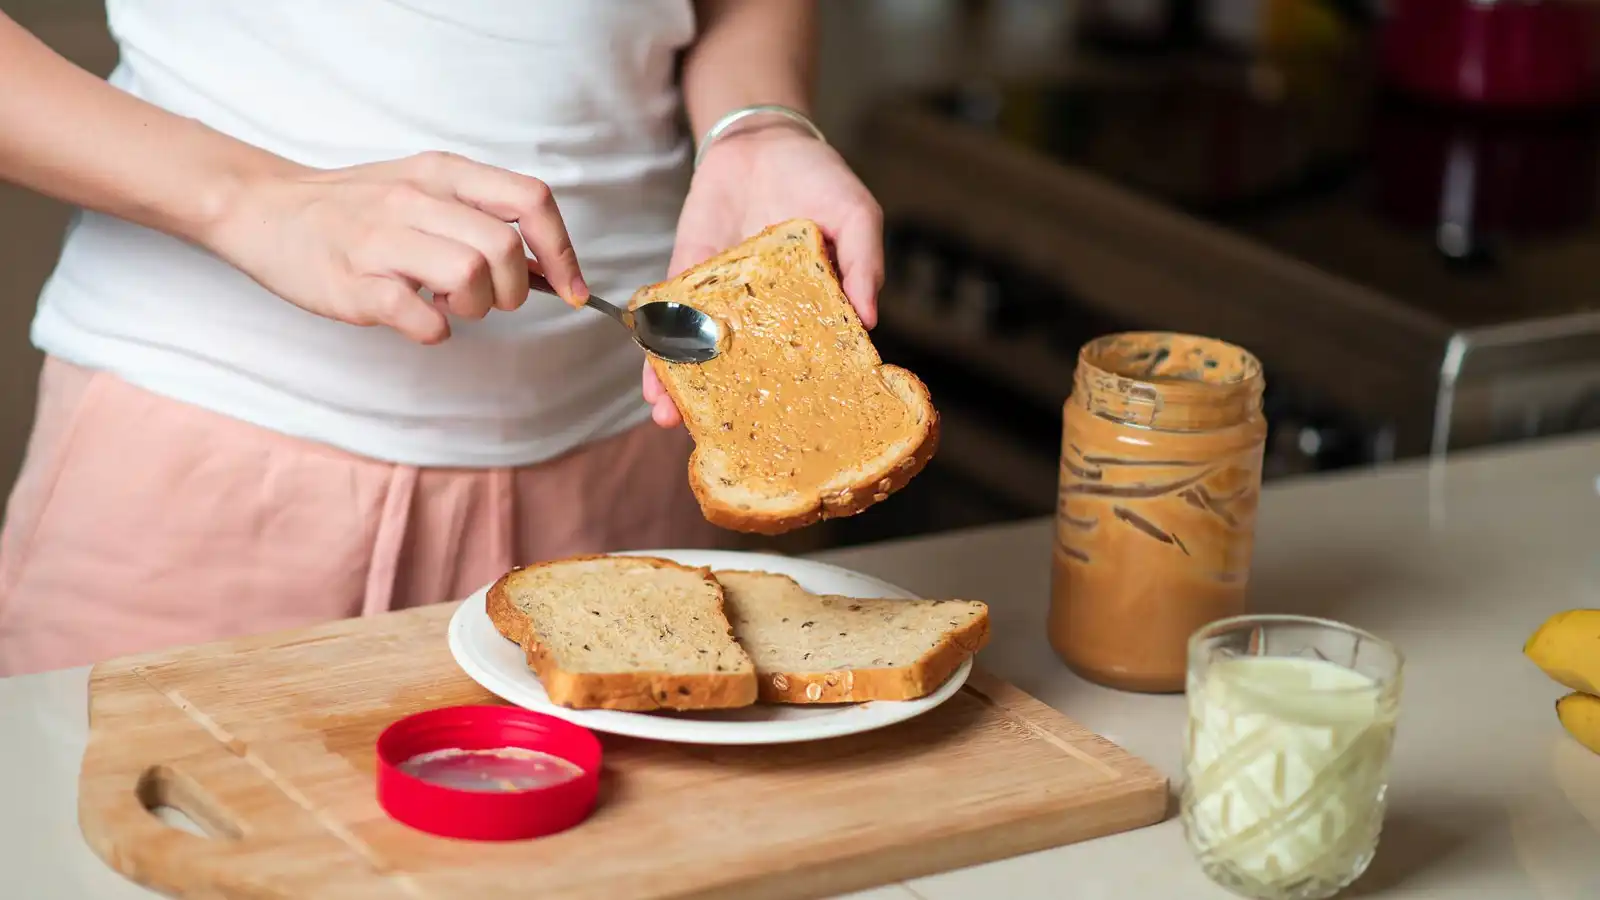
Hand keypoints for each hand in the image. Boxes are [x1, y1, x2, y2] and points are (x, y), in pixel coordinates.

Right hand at [207, 151, 587, 343]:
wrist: (264, 210)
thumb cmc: (356, 209)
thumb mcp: (424, 190)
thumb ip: (483, 218)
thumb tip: (550, 269)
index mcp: (443, 173)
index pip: (531, 200)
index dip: (563, 252)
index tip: (574, 290)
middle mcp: (415, 198)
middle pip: (505, 249)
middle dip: (513, 291)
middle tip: (487, 299)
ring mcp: (381, 240)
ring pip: (469, 277)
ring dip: (475, 308)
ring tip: (447, 304)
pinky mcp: (353, 283)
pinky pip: (420, 317)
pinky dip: (434, 329)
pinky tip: (420, 320)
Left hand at [642, 127, 882, 426]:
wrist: (761, 139)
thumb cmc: (820, 179)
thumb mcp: (857, 215)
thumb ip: (865, 264)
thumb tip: (871, 321)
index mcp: (809, 310)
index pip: (802, 362)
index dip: (793, 398)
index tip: (785, 433)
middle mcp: (764, 315)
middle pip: (745, 370)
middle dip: (728, 406)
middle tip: (715, 439)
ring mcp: (722, 300)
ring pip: (700, 352)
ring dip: (682, 386)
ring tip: (669, 418)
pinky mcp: (686, 277)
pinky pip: (668, 318)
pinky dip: (655, 344)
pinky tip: (648, 374)